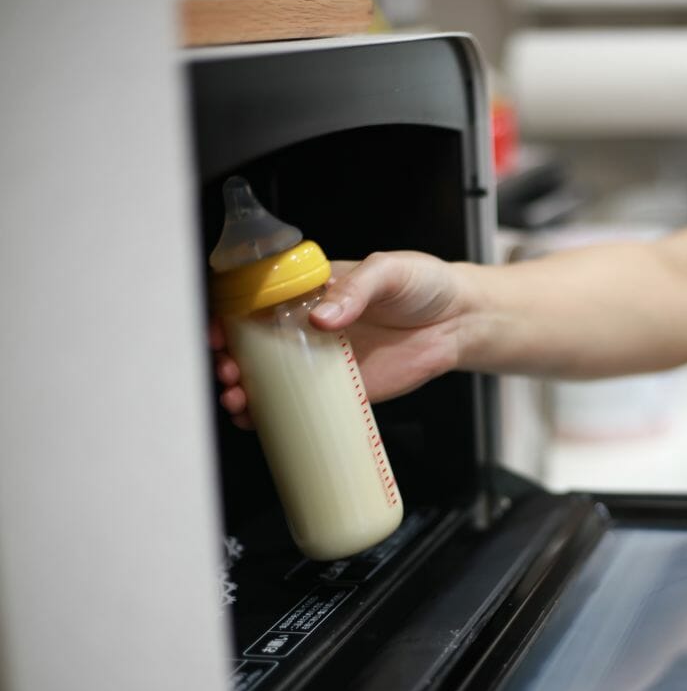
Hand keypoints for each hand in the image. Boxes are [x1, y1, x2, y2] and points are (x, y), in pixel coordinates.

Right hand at [213, 251, 469, 428]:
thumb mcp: (390, 270)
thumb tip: (323, 316)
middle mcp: (309, 324)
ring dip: (243, 390)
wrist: (460, 321)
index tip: (220, 328)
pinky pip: (302, 405)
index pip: (256, 296)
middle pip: (251, 341)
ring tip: (237, 398)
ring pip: (269, 377)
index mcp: (312, 288)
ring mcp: (323, 358)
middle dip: (228, 357)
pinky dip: (274, 415)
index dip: (228, 312)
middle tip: (228, 369)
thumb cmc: (425, 284)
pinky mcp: (344, 389)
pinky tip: (257, 420)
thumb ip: (357, 288)